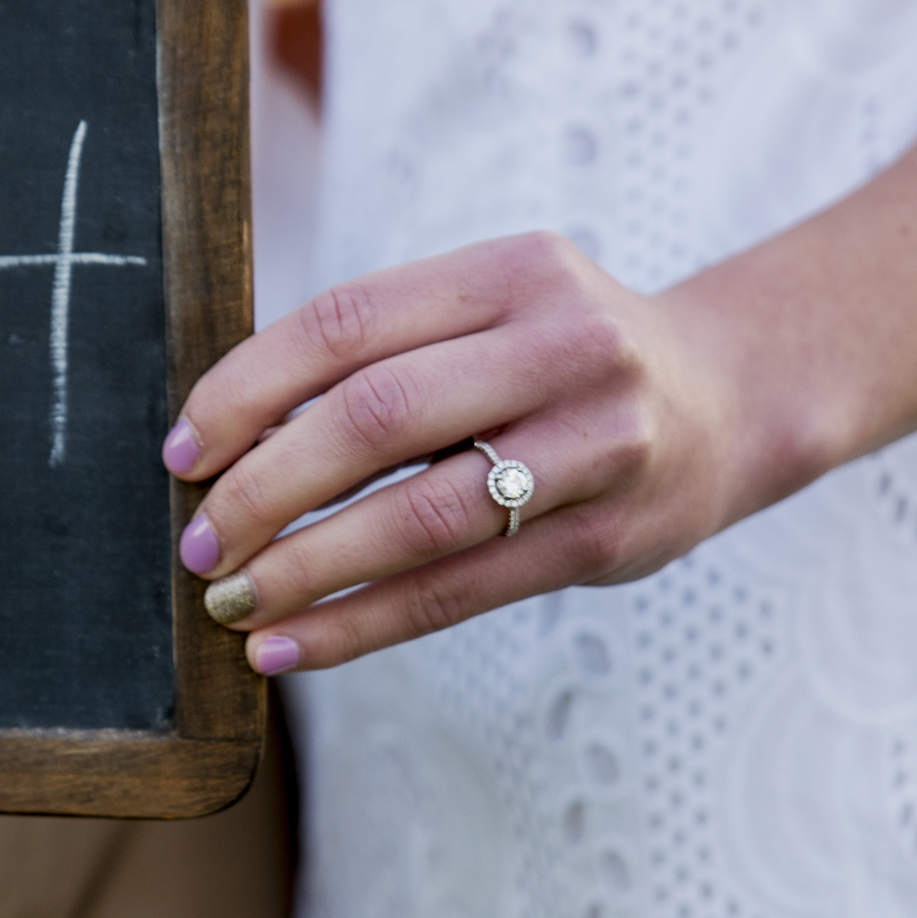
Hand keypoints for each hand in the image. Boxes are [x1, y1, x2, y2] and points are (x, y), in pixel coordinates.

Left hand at [161, 233, 754, 674]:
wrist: (732, 402)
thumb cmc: (559, 360)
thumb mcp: (493, 311)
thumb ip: (385, 353)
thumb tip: (225, 441)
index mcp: (511, 272)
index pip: (346, 323)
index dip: (248, 389)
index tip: (183, 451)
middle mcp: (564, 346)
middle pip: (377, 417)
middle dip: (265, 487)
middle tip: (201, 541)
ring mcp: (597, 445)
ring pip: (420, 516)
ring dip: (307, 569)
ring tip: (234, 601)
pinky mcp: (608, 539)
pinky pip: (460, 592)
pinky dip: (363, 623)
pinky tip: (294, 645)